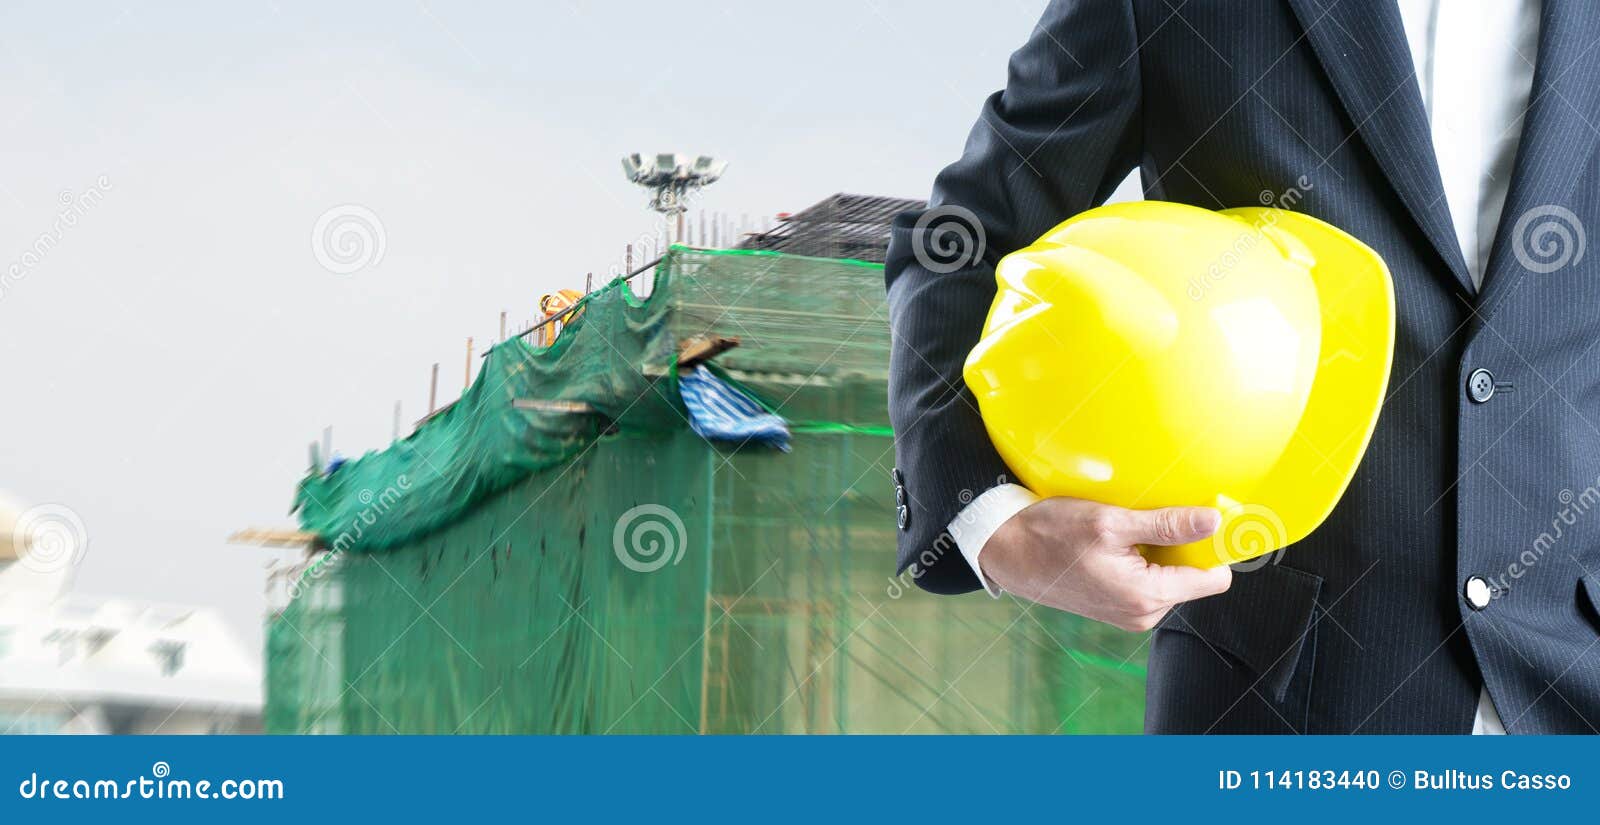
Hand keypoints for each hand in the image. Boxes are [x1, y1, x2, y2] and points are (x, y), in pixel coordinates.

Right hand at [979, 497, 1230, 630]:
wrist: (1006, 552)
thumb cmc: (1049, 536)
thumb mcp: (1110, 522)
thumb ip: (1165, 524)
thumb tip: (1213, 521)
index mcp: (1146, 597)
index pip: (1214, 578)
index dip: (1214, 547)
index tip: (1207, 520)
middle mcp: (1142, 613)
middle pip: (1192, 575)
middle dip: (1181, 546)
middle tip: (1152, 516)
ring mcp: (1130, 613)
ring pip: (1170, 576)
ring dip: (1158, 550)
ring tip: (1126, 530)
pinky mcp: (1118, 606)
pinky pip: (1149, 580)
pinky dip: (1141, 558)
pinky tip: (1115, 542)